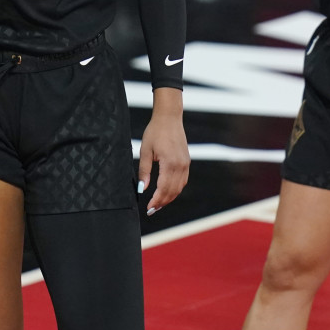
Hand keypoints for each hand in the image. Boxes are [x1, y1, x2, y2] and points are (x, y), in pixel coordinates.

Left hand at [138, 90, 189, 214]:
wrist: (169, 118)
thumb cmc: (155, 132)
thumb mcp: (145, 151)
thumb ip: (144, 171)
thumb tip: (142, 189)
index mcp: (170, 163)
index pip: (163, 188)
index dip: (156, 200)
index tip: (148, 208)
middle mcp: (181, 166)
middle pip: (172, 191)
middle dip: (162, 202)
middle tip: (151, 210)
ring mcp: (185, 164)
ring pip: (179, 188)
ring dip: (169, 198)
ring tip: (158, 204)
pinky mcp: (186, 162)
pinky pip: (182, 181)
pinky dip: (175, 190)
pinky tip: (167, 193)